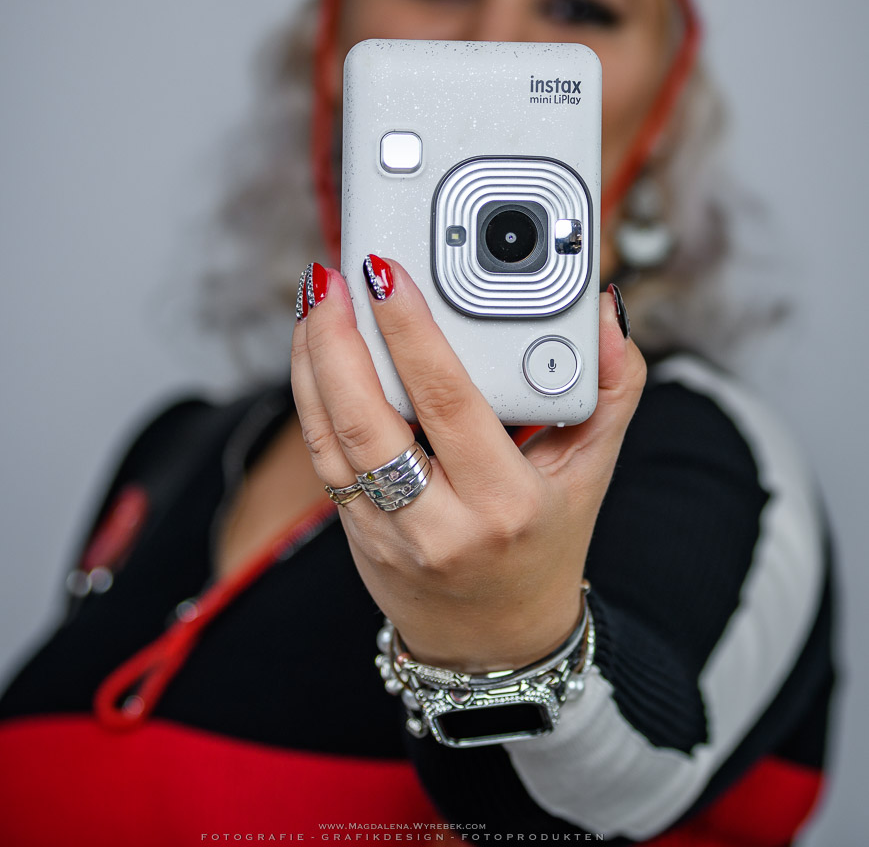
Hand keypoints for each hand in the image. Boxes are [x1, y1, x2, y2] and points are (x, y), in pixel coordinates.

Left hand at [291, 259, 644, 671]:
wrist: (496, 644)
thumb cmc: (546, 541)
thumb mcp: (591, 472)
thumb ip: (609, 390)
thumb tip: (607, 316)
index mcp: (505, 502)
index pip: (447, 402)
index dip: (411, 334)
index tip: (388, 275)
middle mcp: (439, 523)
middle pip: (366, 420)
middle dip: (339, 340)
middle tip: (334, 276)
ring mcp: (388, 533)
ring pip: (330, 437)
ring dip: (312, 361)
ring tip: (315, 299)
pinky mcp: (354, 532)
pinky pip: (322, 455)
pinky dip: (310, 395)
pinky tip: (313, 349)